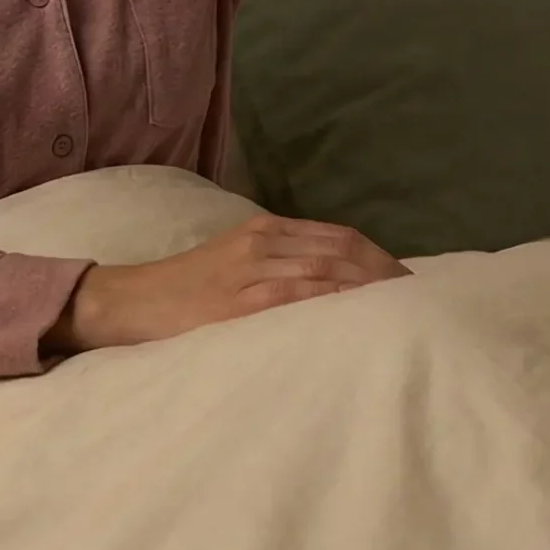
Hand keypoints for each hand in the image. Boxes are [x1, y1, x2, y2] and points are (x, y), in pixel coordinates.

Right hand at [57, 213, 410, 350]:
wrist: (127, 303)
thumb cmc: (179, 294)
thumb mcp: (230, 267)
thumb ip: (275, 269)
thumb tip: (329, 291)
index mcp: (262, 230)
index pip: (338, 236)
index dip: (380, 258)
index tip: (410, 284)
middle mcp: (262, 242)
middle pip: (343, 251)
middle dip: (387, 275)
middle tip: (423, 303)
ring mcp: (252, 270)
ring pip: (329, 270)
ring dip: (372, 290)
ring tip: (405, 314)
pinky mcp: (240, 301)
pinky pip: (301, 296)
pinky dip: (337, 304)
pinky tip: (362, 319)